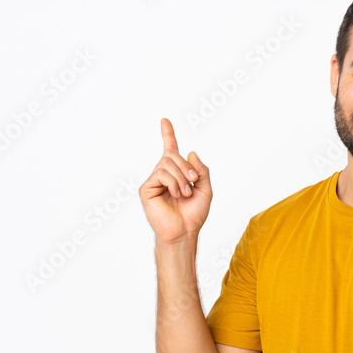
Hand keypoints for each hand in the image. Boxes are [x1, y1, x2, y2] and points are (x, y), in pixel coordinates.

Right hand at [139, 117, 212, 244]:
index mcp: (176, 174)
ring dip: (181, 178)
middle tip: (193, 182)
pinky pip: (161, 173)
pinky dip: (173, 183)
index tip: (165, 120)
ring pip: (167, 163)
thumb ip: (201, 170)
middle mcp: (163, 175)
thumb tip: (190, 152)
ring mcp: (154, 181)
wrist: (184, 232)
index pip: (170, 150)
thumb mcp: (205, 189)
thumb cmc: (193, 214)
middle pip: (172, 155)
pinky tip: (176, 195)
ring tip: (185, 194)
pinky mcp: (146, 188)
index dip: (168, 134)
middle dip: (186, 167)